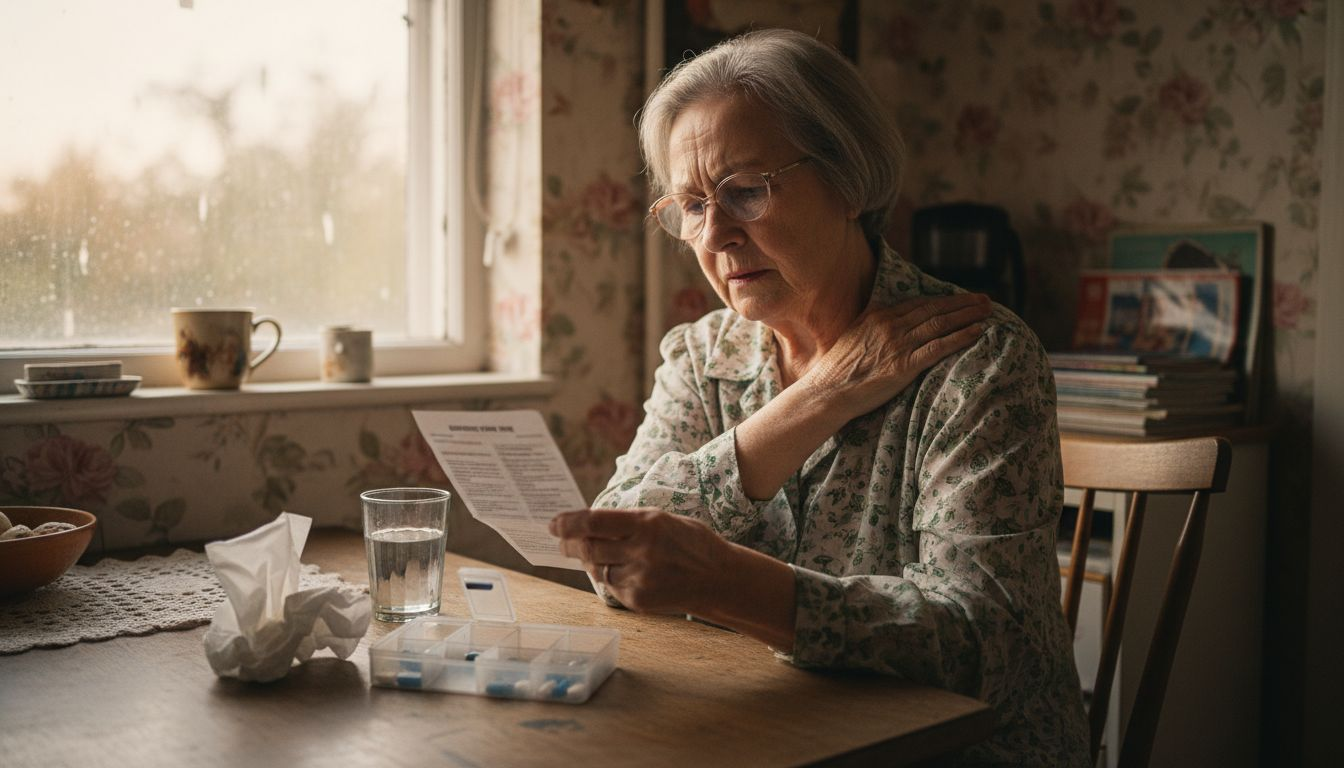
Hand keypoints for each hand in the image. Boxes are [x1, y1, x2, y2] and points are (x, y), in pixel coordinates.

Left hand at [549, 508, 728, 614]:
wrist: (720, 580)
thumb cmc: (692, 544)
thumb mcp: (664, 521)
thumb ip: (629, 523)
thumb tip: (591, 525)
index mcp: (648, 524)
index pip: (594, 522)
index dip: (568, 523)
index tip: (554, 524)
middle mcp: (641, 551)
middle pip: (588, 547)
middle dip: (569, 544)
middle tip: (560, 541)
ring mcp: (639, 578)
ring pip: (597, 569)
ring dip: (589, 561)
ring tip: (590, 554)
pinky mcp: (638, 600)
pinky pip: (612, 587)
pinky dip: (610, 577)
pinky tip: (620, 571)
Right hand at [805, 292, 991, 418]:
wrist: (827, 391)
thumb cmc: (837, 371)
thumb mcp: (852, 337)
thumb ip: (871, 327)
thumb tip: (882, 325)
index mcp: (878, 316)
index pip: (918, 303)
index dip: (943, 300)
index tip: (961, 298)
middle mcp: (890, 325)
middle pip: (934, 309)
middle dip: (963, 302)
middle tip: (985, 299)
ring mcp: (898, 344)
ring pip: (941, 323)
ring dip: (968, 315)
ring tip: (988, 311)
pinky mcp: (904, 365)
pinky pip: (939, 346)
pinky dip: (961, 337)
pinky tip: (978, 332)